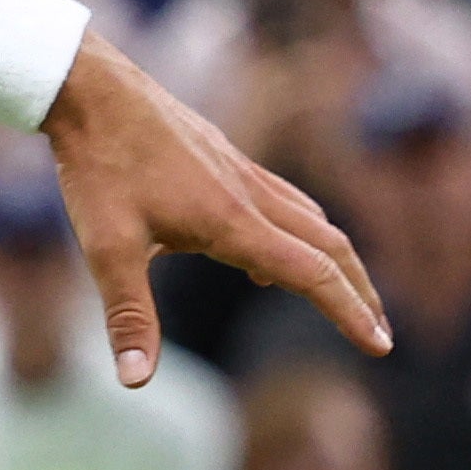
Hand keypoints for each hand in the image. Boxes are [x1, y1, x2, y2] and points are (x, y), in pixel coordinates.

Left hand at [44, 35, 388, 386]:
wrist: (87, 87)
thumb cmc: (96, 166)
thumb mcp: (105, 247)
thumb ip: (127, 315)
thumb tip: (135, 381)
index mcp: (233, 222)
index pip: (313, 275)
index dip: (351, 314)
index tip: (383, 346)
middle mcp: (249, 194)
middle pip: (330, 245)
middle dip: (360, 291)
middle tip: (381, 330)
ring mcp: (239, 169)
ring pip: (309, 216)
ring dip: (334, 258)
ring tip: (338, 294)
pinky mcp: (221, 154)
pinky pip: (280, 196)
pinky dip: (296, 229)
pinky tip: (262, 252)